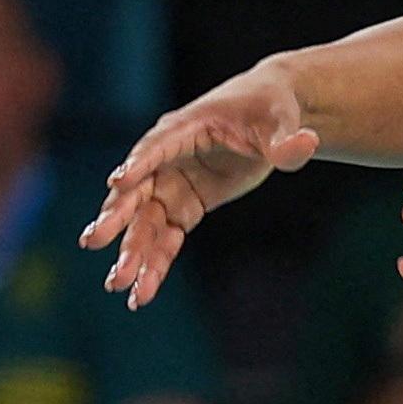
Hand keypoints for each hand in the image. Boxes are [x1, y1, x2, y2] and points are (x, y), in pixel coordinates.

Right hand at [81, 65, 318, 308]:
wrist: (267, 115)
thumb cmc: (268, 109)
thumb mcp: (279, 122)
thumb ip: (286, 141)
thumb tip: (307, 145)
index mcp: (185, 128)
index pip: (157, 146)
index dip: (140, 163)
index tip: (118, 183)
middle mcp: (166, 159)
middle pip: (137, 190)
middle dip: (118, 217)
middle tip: (95, 241)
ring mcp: (171, 185)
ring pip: (146, 222)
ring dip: (132, 252)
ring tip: (117, 285)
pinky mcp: (183, 206)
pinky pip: (165, 238)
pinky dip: (156, 263)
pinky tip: (142, 294)